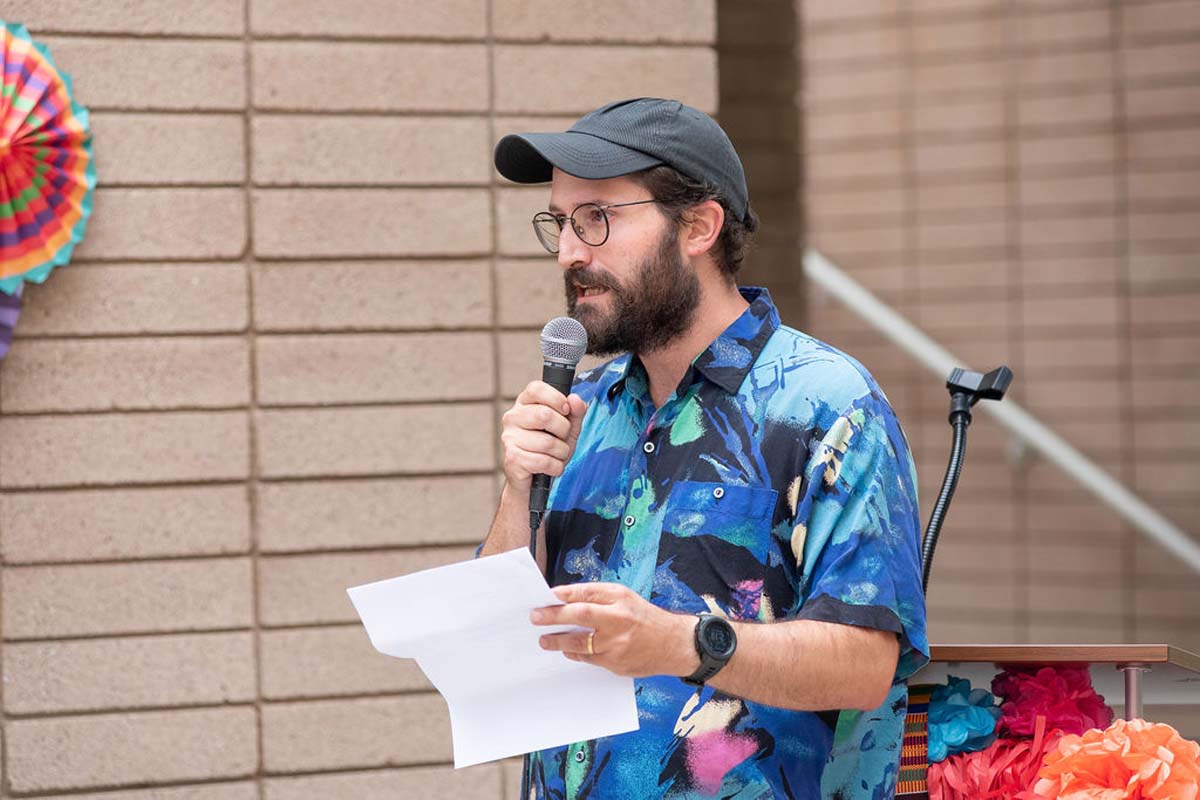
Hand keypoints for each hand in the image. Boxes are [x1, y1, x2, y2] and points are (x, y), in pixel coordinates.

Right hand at [500, 381, 586, 493]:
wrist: (533, 480)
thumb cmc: (549, 450)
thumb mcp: (567, 429)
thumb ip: (575, 413)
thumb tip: (575, 399)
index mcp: (524, 404)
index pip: (536, 388)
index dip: (556, 398)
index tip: (566, 410)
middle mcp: (512, 417)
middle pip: (545, 415)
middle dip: (563, 430)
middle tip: (562, 438)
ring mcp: (509, 437)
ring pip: (547, 442)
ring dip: (561, 452)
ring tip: (556, 455)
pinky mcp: (512, 458)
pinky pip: (544, 461)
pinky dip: (555, 467)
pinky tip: (550, 467)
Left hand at [531, 583, 699, 678]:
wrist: (673, 644)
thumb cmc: (645, 617)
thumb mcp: (625, 597)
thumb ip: (597, 596)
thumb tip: (566, 597)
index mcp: (620, 601)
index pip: (586, 595)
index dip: (565, 595)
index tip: (548, 596)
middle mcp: (618, 621)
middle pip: (579, 616)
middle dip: (554, 616)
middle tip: (536, 617)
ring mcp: (616, 646)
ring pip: (579, 643)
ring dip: (558, 641)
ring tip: (544, 640)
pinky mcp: (616, 665)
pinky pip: (588, 659)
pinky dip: (575, 654)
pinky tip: (566, 650)